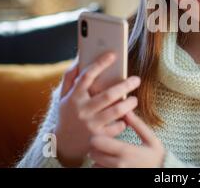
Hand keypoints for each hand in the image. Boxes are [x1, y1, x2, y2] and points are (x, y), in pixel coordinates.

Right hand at [54, 52, 140, 166]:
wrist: (63, 145)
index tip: (113, 55)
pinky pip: (118, 126)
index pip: (87, 76)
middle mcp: (82, 110)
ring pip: (117, 111)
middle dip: (126, 85)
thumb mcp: (64, 96)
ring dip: (130, 103)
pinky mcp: (100, 138)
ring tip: (134, 99)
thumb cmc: (68, 114)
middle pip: (108, 95)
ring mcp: (91, 125)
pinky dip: (125, 121)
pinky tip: (126, 117)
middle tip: (137, 79)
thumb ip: (69, 77)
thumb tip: (78, 58)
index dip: (100, 64)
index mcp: (74, 97)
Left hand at [88, 111, 165, 167]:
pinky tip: (109, 163)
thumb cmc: (156, 156)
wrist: (161, 173)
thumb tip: (127, 111)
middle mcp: (118, 164)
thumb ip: (138, 125)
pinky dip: (101, 167)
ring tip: (107, 155)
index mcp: (126, 151)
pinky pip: (99, 172)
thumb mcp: (150, 139)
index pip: (98, 142)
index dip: (97, 137)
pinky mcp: (115, 178)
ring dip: (98, 159)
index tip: (101, 135)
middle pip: (93, 153)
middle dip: (96, 147)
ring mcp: (116, 173)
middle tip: (103, 144)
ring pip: (94, 165)